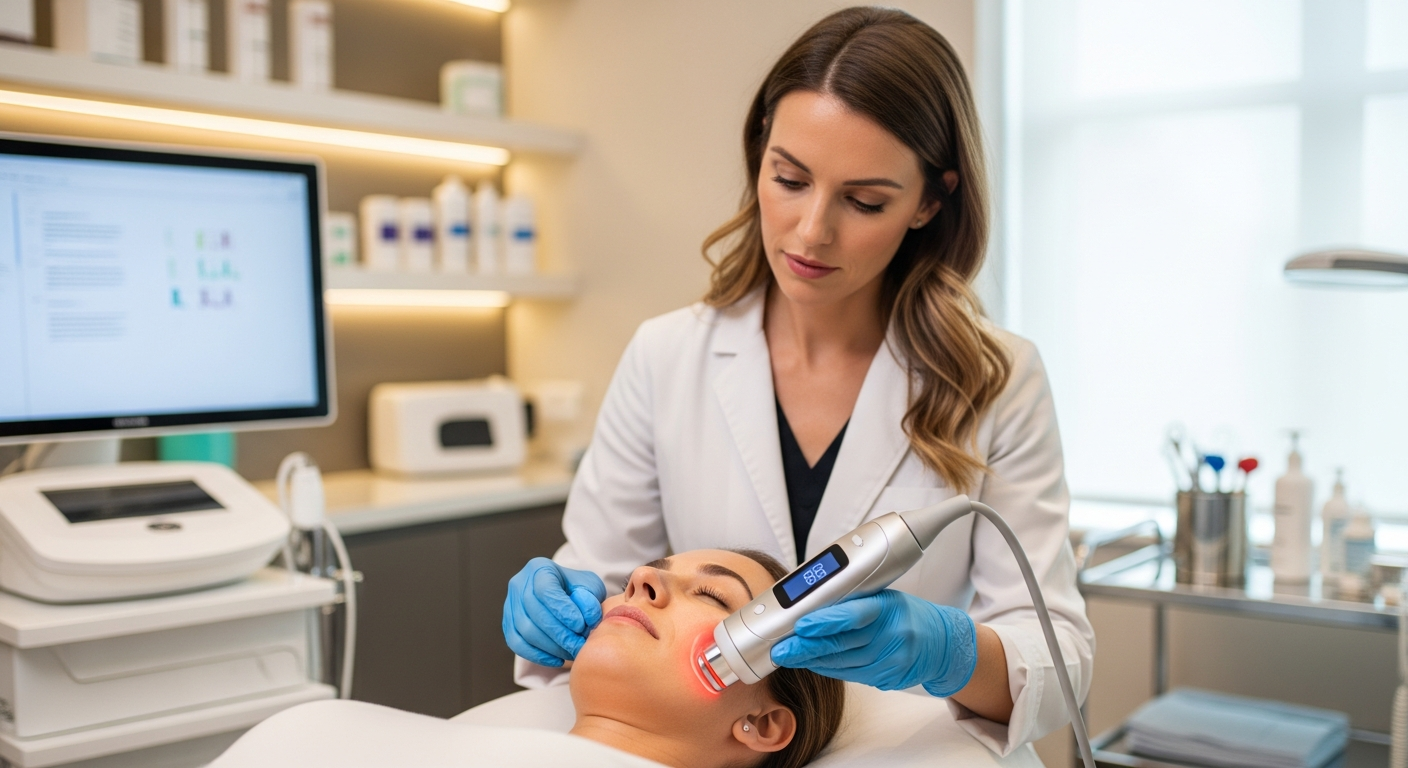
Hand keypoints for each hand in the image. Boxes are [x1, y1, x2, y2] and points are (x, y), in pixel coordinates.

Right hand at [502, 557, 606, 667]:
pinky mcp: (507, 623)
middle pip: (534, 612)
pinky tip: (557, 660)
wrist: (564, 596)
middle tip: (579, 646)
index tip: (580, 625)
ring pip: (525, 630)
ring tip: (571, 652)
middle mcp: (519, 584)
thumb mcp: (590, 588)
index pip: (546, 590)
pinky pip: (517, 643)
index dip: (562, 610)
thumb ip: (590, 599)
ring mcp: (510, 604)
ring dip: (551, 646)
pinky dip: (537, 655)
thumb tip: (588, 617)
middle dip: (559, 633)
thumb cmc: (578, 591)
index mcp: (539, 568)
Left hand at [769, 590, 977, 696]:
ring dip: (810, 660)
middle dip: (805, 647)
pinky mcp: (886, 678)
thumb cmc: (907, 614)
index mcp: (888, 608)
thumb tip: (812, 605)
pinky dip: (826, 668)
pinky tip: (810, 663)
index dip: (826, 622)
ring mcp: (890, 661)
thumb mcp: (886, 598)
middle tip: (780, 648)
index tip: (801, 625)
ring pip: (842, 663)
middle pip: (841, 644)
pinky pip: (849, 675)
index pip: (854, 614)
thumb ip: (854, 601)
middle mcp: (890, 635)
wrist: (942, 644)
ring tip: (787, 656)